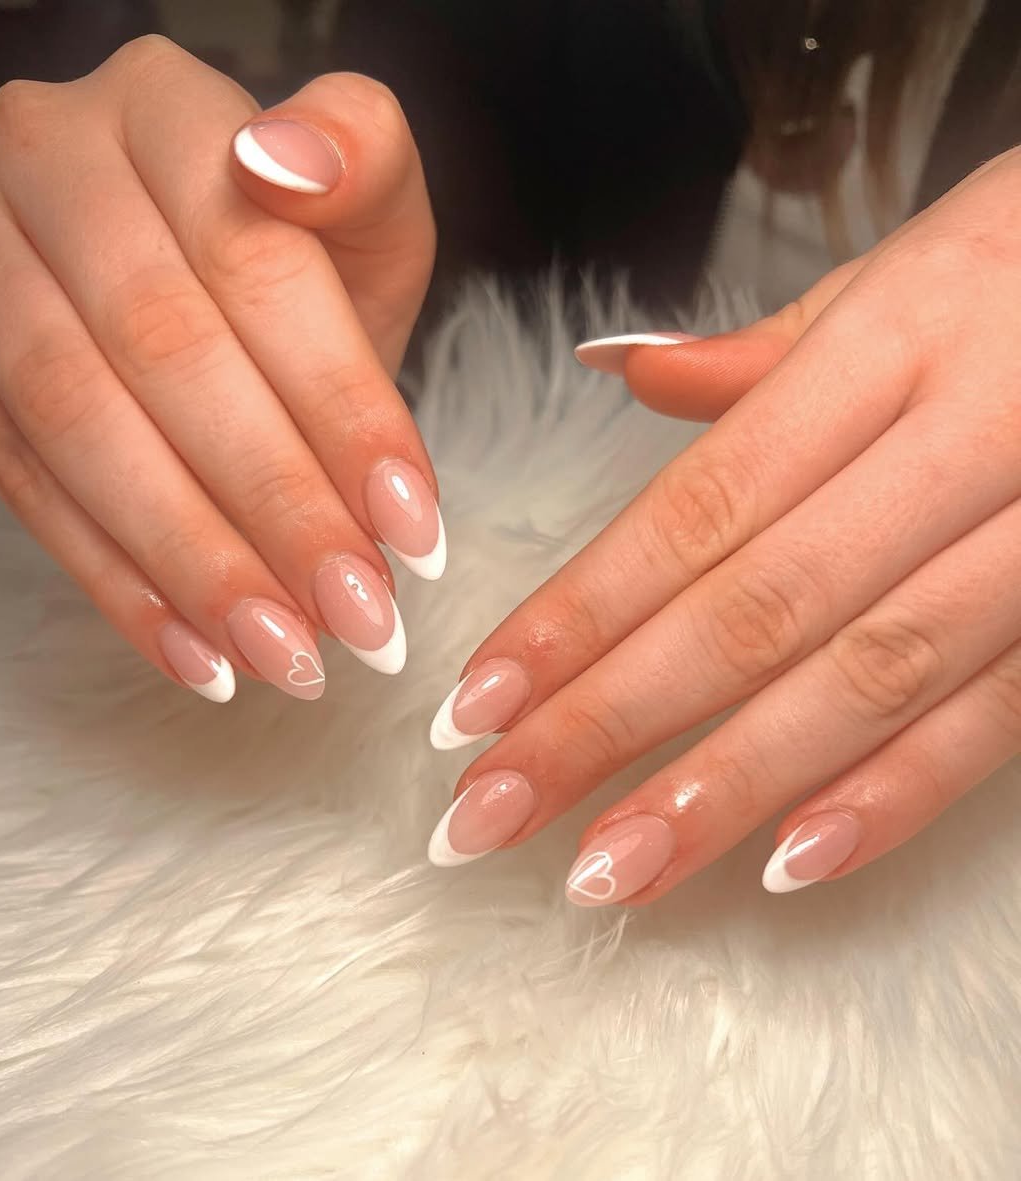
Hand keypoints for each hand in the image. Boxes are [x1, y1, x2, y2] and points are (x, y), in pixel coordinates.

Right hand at [0, 37, 439, 703]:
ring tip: (287, 654)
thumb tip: (293, 158)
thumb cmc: (297, 260)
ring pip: (78, 427)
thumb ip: (364, 163)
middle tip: (358, 615)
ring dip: (194, 561)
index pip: (255, 267)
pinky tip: (198, 652)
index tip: (413, 529)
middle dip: (275, 505)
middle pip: (164, 353)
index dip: (340, 408)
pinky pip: (20, 484)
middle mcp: (47, 160)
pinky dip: (116, 580)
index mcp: (162, 105)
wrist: (201, 289)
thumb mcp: (363, 210)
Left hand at [426, 148, 1020, 901]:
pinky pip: (992, 722)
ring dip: (722, 790)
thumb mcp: (902, 274)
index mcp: (892, 347)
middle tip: (489, 811)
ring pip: (863, 682)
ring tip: (608, 870)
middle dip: (607, 724)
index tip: (477, 702)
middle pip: (754, 611)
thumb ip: (755, 349)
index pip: (699, 509)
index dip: (580, 613)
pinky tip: (783, 865)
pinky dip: (890, 798)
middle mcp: (964, 446)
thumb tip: (613, 366)